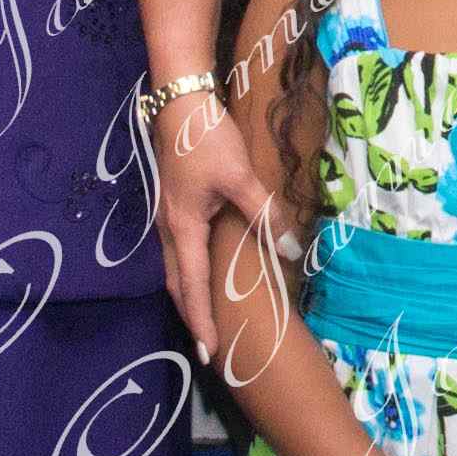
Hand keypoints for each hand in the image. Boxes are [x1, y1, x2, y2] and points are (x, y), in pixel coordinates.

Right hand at [151, 87, 292, 357]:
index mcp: (184, 227)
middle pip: (178, 284)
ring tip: (206, 320)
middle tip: (208, 347)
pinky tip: (203, 275)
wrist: (179, 103)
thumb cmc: (207, 139)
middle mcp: (169, 229)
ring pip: (175, 269)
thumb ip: (263, 212)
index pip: (193, 286)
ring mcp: (167, 218)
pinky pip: (178, 252)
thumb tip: (289, 247)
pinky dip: (188, 274)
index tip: (209, 352)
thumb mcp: (239, 174)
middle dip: (192, 316)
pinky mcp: (172, 207)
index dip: (201, 320)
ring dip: (189, 296)